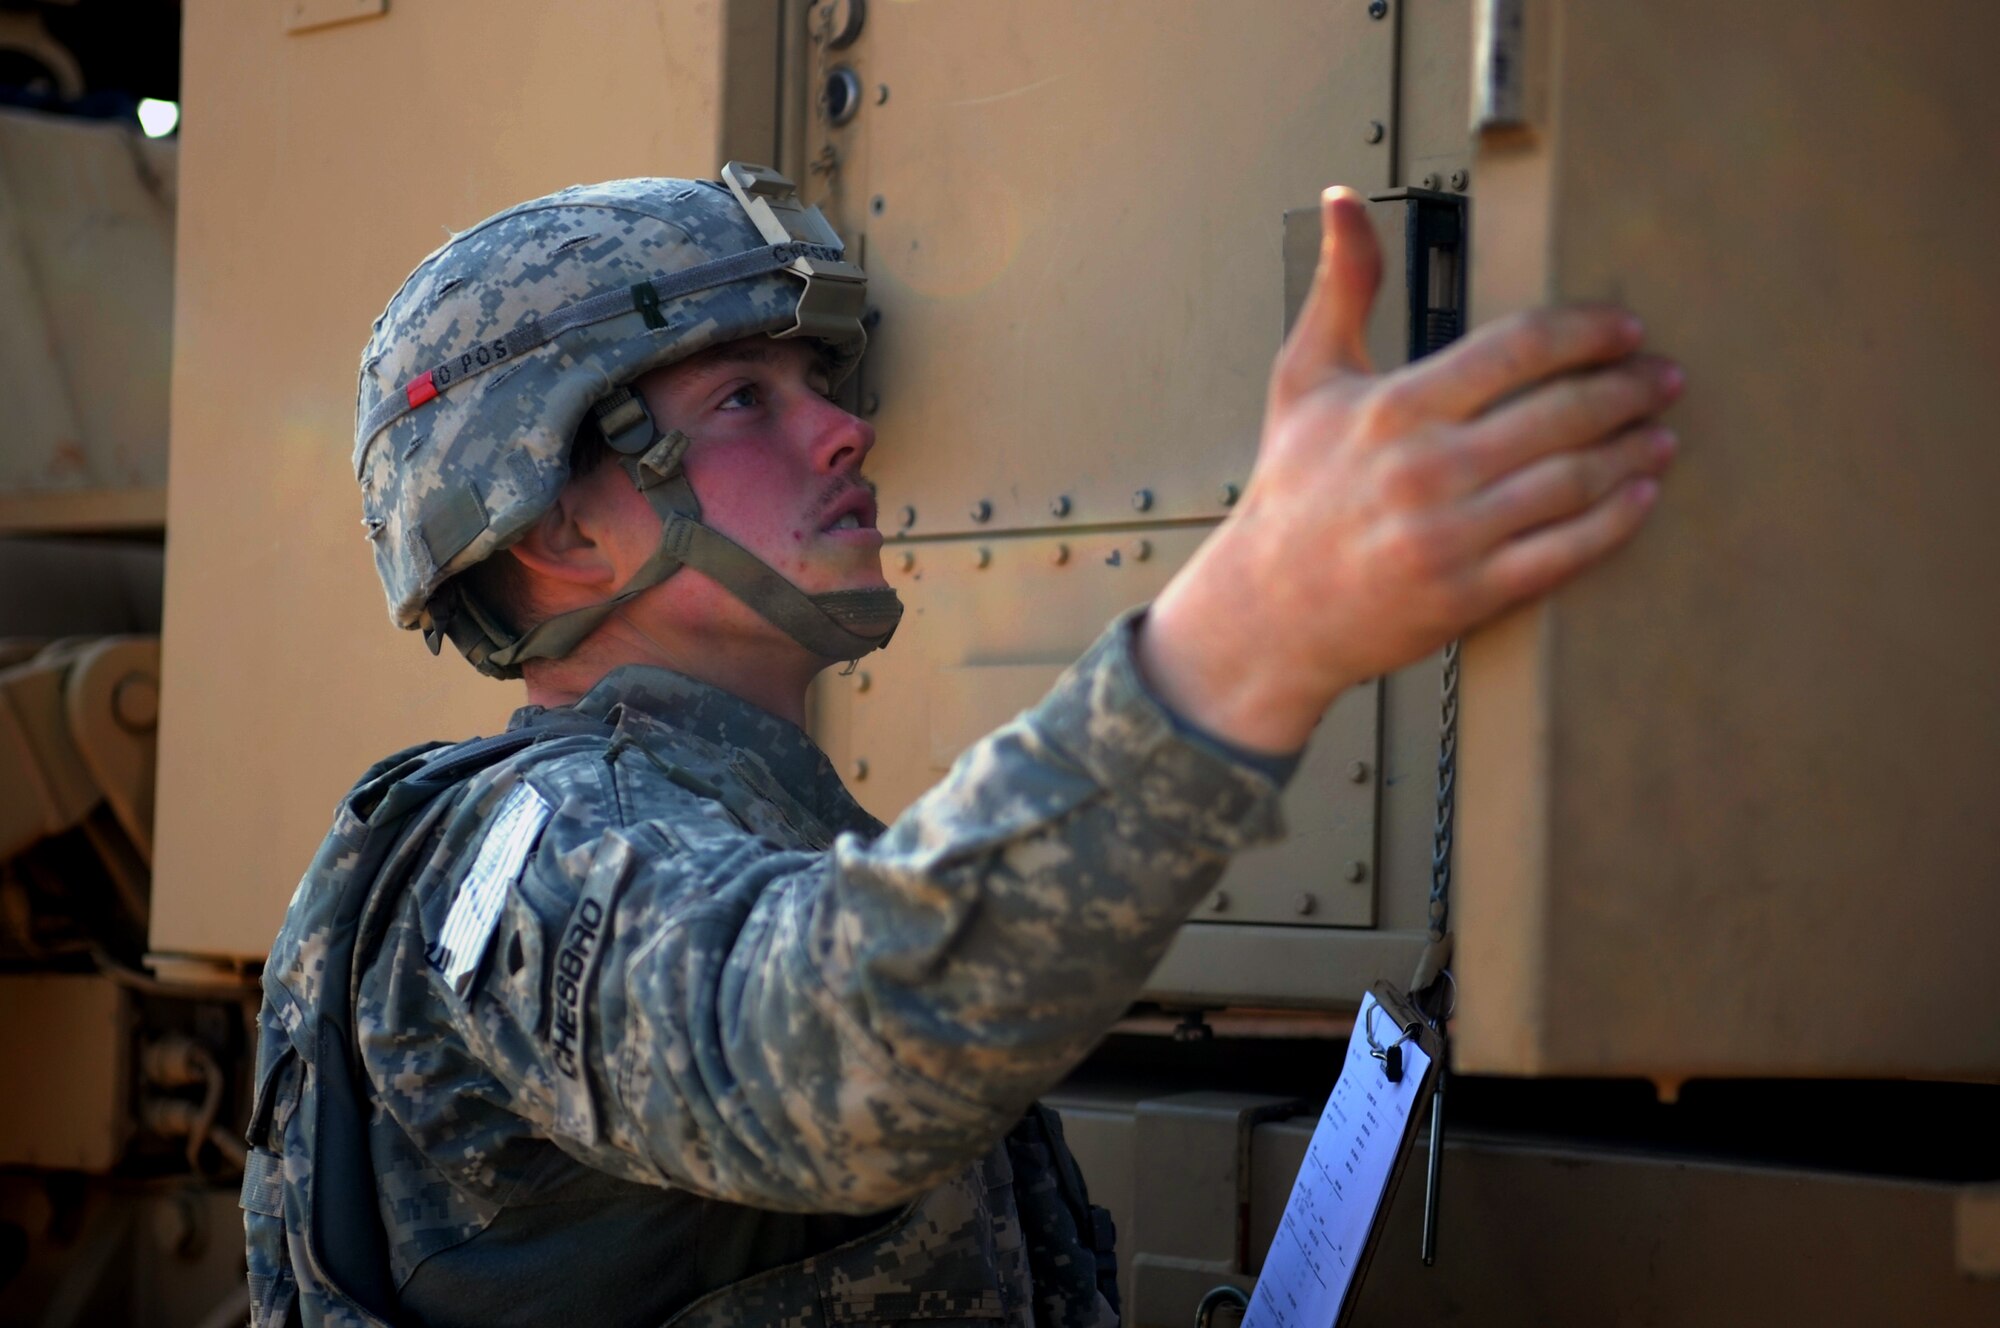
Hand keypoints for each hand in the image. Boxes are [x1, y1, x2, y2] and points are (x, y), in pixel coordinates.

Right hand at [1141, 187, 1680, 753]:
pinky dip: (1614, 521)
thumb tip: (1343, 201)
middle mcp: (1426, 470)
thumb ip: (1342, 286)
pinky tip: (1640, 496)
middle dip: (1629, 389)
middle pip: (1561, 412)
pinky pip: (1564, 552)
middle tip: (1664, 378)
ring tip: (1661, 433)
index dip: (1587, 331)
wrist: (1266, 610)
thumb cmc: (1291, 492)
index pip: (1518, 348)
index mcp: (1394, 408)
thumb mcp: (1305, 378)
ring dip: (1633, 452)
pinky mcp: (1467, 595)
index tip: (1624, 329)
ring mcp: (1450, 537)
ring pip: (1573, 481)